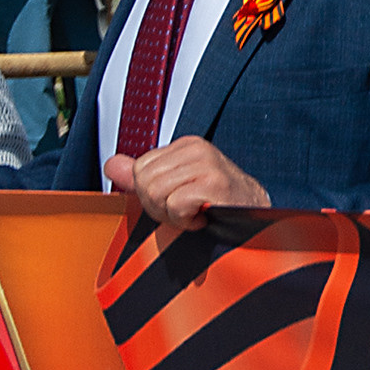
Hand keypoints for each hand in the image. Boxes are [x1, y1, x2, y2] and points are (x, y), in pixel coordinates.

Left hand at [104, 138, 272, 228]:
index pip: (140, 169)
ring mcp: (208, 164)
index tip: (178, 202)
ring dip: (173, 215)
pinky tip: (203, 218)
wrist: (258, 222)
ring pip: (156, 192)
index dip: (151, 195)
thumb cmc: (217, 208)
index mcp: (186, 146)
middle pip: (144, 181)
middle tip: (186, 212)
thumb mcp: (175, 187)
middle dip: (159, 207)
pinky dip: (185, 220)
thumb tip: (112, 164)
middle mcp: (197, 149)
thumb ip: (142, 175)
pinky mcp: (215, 184)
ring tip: (195, 214)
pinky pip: (175, 204)